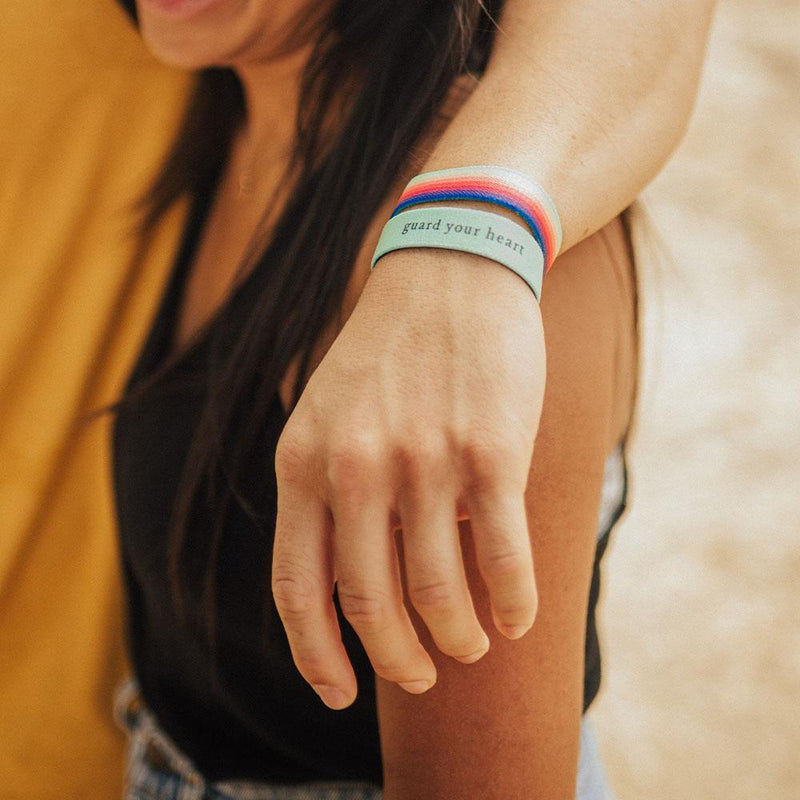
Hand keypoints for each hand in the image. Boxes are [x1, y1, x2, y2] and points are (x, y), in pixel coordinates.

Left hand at [272, 247, 544, 708]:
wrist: (449, 269)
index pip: (298, 589)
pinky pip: (501, 557)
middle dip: (396, 659)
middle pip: (370, 604)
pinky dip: (512, 603)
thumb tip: (345, 583)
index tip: (341, 693)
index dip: (316, 656)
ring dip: (457, 638)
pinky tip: (517, 619)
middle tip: (419, 673)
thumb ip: (323, 491)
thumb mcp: (325, 414)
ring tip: (470, 644)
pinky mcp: (490, 452)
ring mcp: (424, 460)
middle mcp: (357, 467)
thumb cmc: (389, 352)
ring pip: (437, 592)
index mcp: (304, 463)